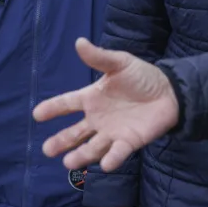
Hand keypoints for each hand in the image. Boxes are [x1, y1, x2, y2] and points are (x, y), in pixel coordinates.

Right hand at [33, 38, 179, 171]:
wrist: (170, 91)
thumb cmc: (142, 76)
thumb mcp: (120, 63)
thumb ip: (99, 57)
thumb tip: (79, 42)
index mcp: (92, 98)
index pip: (67, 103)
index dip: (52, 108)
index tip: (37, 114)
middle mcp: (98, 118)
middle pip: (75, 133)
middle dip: (61, 141)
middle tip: (47, 150)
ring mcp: (112, 132)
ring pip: (92, 147)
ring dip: (81, 155)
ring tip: (67, 163)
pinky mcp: (129, 142)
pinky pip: (118, 152)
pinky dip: (112, 159)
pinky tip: (104, 164)